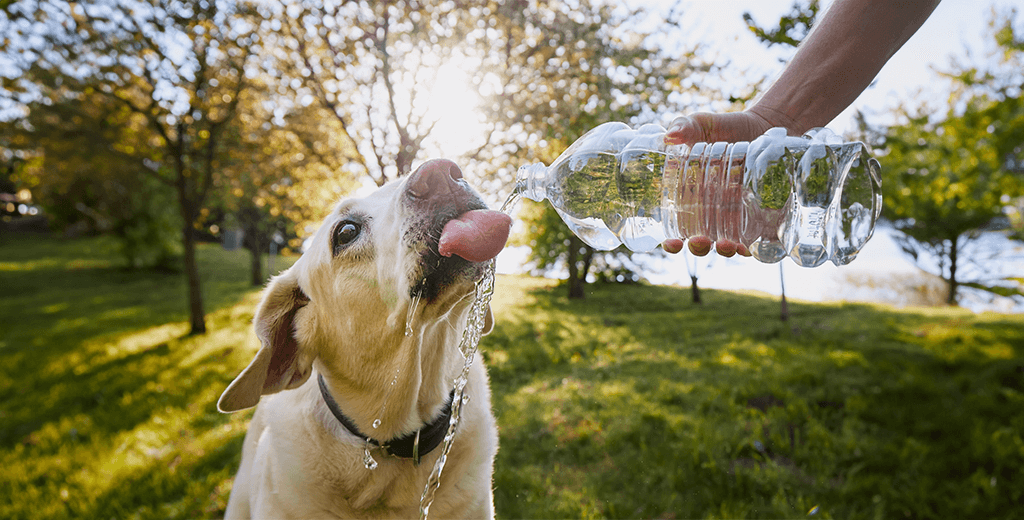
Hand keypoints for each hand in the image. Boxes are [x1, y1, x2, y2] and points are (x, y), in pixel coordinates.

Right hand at [661, 111, 777, 256]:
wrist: (766, 125)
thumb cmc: (727, 127)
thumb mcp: (703, 124)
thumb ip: (684, 127)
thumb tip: (669, 136)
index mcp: (691, 197)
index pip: (676, 227)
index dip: (672, 241)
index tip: (672, 243)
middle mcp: (713, 213)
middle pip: (701, 242)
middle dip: (699, 247)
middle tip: (700, 241)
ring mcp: (738, 216)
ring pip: (729, 245)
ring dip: (726, 250)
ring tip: (727, 245)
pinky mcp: (763, 215)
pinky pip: (758, 239)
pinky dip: (755, 247)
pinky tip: (751, 247)